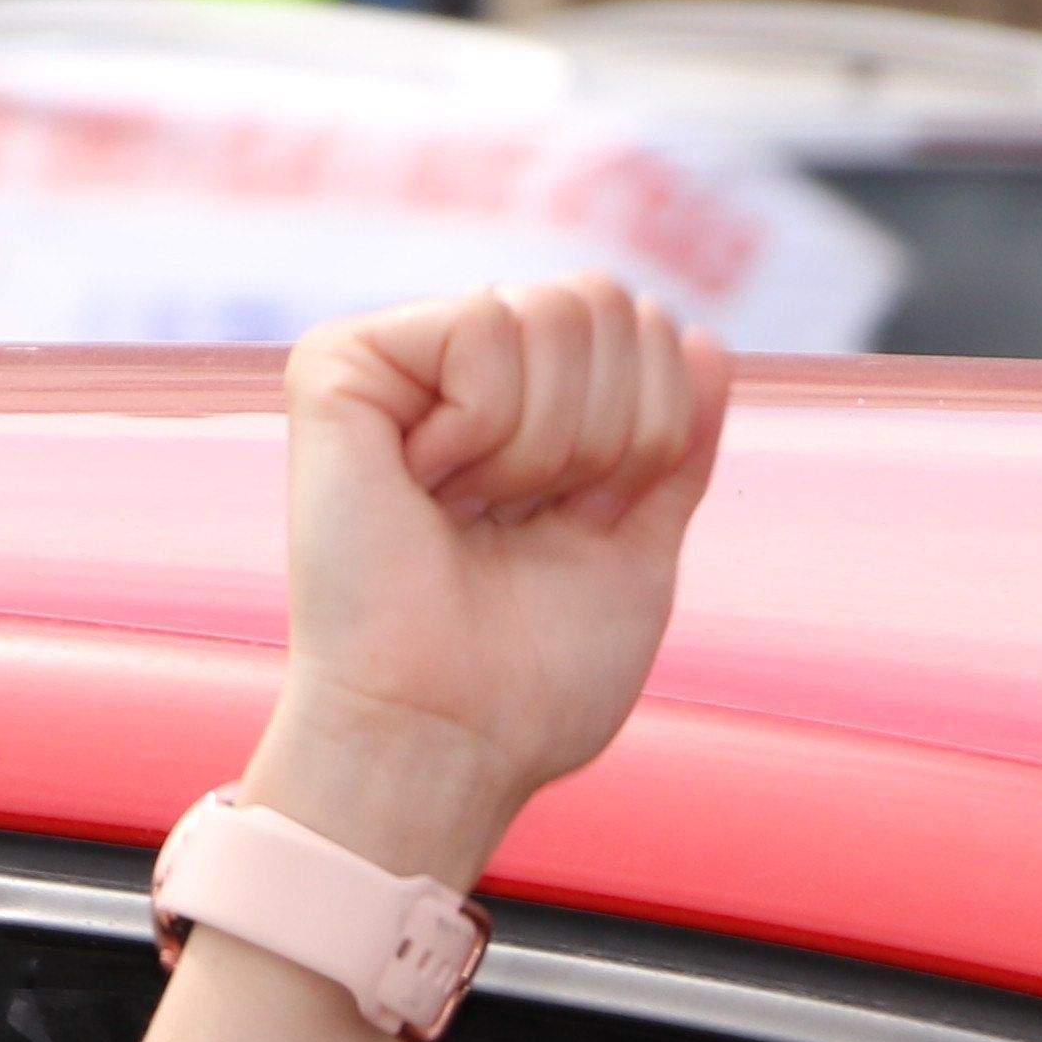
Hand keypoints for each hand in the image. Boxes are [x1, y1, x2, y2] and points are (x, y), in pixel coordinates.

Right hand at [243, 277, 727, 890]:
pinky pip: (483, 325)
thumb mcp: (639, 550)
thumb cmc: (528, 679)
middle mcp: (458, 376)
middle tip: (525, 522)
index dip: (651, 435)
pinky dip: (484, 427)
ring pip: (555, 309)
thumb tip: (702, 337)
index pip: (648, 331)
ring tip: (472, 515)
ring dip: (545, 445)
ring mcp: (398, 364)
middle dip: (607, 434)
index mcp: (527, 414)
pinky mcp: (339, 367)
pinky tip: (428, 487)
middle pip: (605, 301)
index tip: (583, 526)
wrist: (444, 740)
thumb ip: (677, 444)